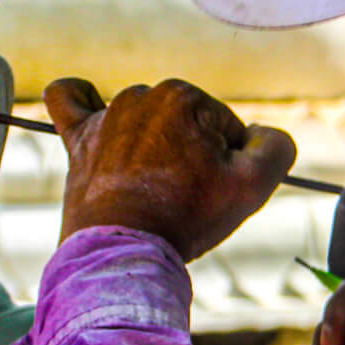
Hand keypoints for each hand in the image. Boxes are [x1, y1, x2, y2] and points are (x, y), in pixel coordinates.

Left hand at [46, 77, 296, 261]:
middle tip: (183, 196)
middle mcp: (141, 95)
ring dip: (154, 149)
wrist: (122, 250)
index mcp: (184, 96)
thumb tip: (262, 133)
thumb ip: (276, 146)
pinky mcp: (77, 139)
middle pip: (186, 125)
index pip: (225, 128)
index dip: (229, 164)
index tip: (211, 191)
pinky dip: (80, 101)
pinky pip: (68, 101)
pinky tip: (91, 111)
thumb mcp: (252, 186)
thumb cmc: (185, 218)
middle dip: (192, 156)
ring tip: (150, 189)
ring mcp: (105, 115)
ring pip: (145, 123)